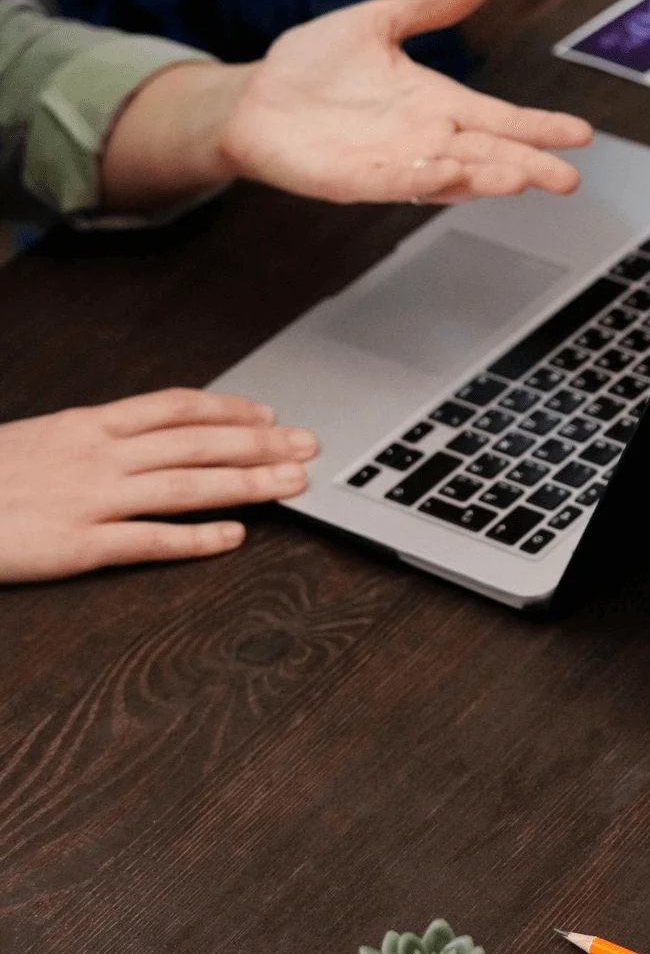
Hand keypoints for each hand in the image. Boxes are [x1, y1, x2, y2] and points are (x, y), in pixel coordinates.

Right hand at [0, 389, 313, 582]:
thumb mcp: (35, 440)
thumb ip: (89, 438)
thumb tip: (141, 438)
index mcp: (84, 425)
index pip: (174, 407)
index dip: (229, 409)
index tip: (269, 413)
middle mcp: (95, 456)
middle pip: (195, 444)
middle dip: (260, 444)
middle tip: (309, 446)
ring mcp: (88, 500)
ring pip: (186, 486)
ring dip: (247, 484)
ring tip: (293, 485)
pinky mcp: (74, 546)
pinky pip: (147, 541)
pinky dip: (196, 539)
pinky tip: (235, 538)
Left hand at [220, 0, 591, 202]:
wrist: (252, 98)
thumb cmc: (314, 66)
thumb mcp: (376, 22)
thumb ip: (427, 7)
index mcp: (438, 103)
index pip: (502, 118)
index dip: (540, 127)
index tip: (582, 134)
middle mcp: (426, 138)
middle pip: (490, 155)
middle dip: (530, 165)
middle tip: (569, 179)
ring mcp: (394, 162)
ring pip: (451, 174)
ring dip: (485, 178)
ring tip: (520, 178)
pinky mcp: (354, 180)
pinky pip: (394, 182)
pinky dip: (421, 179)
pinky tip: (448, 174)